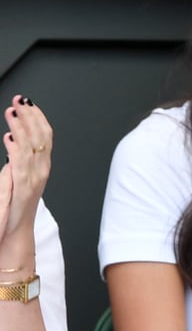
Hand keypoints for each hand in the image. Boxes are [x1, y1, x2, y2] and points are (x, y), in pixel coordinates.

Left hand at [0, 95, 50, 240]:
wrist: (16, 230)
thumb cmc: (15, 206)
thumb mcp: (19, 176)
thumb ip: (18, 158)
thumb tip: (12, 137)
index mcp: (42, 165)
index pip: (45, 135)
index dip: (38, 117)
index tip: (28, 102)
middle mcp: (41, 170)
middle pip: (40, 137)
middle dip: (30, 116)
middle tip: (20, 100)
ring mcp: (33, 178)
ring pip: (30, 147)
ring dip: (21, 127)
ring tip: (13, 111)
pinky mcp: (22, 187)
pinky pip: (19, 165)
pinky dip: (14, 149)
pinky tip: (8, 137)